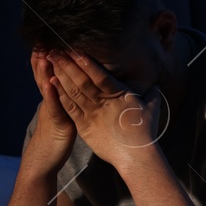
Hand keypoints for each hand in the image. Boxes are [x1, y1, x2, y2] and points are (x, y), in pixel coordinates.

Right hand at [22, 50, 77, 182]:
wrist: (42, 163)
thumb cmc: (54, 142)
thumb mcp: (61, 118)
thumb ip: (63, 104)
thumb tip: (66, 91)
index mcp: (53, 100)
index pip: (49, 75)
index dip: (48, 59)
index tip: (49, 41)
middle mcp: (51, 103)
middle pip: (46, 76)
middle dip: (45, 58)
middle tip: (43, 39)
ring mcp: (52, 112)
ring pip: (48, 88)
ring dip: (45, 70)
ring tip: (44, 53)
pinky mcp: (58, 124)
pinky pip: (54, 107)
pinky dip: (51, 94)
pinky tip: (51, 83)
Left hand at [45, 49, 162, 174]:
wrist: (136, 156)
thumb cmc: (146, 133)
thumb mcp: (152, 110)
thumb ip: (151, 95)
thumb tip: (155, 86)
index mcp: (119, 95)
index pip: (100, 75)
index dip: (86, 62)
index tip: (75, 49)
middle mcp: (103, 102)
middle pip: (82, 80)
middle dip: (67, 64)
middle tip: (54, 49)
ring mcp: (92, 114)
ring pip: (73, 91)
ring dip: (60, 75)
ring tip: (50, 61)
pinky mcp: (84, 126)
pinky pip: (69, 108)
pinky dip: (59, 95)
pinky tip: (51, 83)